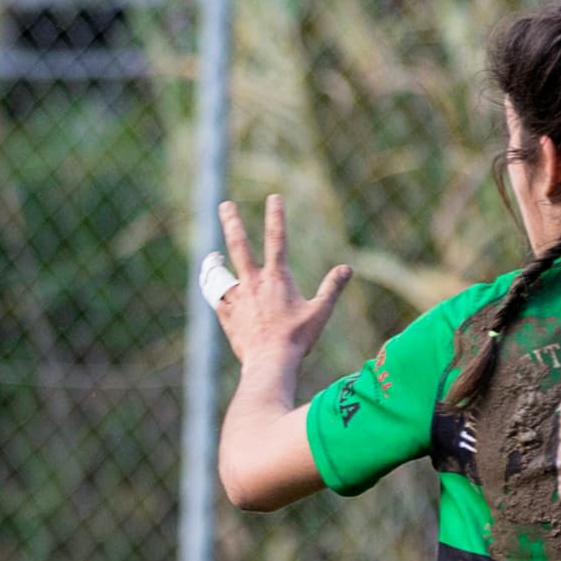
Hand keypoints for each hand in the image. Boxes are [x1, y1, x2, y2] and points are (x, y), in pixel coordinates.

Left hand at [209, 195, 348, 378]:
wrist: (269, 363)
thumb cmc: (297, 339)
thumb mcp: (320, 312)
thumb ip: (332, 288)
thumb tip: (347, 269)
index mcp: (277, 278)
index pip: (278, 239)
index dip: (276, 216)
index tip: (274, 197)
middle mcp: (253, 283)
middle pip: (239, 246)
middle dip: (233, 222)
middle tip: (225, 205)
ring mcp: (237, 299)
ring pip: (222, 272)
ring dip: (216, 261)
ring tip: (213, 255)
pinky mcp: (226, 316)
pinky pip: (217, 300)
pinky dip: (217, 294)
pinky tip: (216, 291)